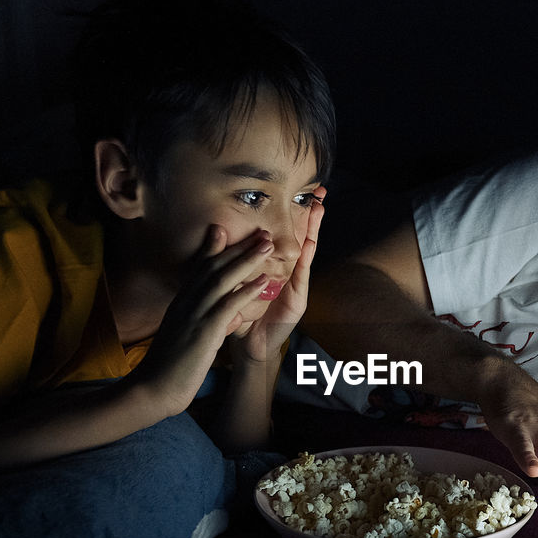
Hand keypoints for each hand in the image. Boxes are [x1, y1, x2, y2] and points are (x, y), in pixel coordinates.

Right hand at [128, 225, 276, 415]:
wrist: (154, 388)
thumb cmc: (169, 367)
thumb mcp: (184, 338)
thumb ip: (201, 323)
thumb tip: (223, 319)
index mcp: (181, 303)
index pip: (198, 269)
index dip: (212, 249)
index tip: (224, 230)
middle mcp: (186, 302)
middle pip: (213, 267)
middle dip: (237, 247)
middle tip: (259, 231)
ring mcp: (194, 314)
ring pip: (222, 279)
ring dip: (246, 260)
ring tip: (267, 245)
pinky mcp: (204, 331)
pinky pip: (228, 305)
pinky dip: (245, 290)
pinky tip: (262, 280)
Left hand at [230, 186, 326, 364]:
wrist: (249, 346)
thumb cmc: (243, 316)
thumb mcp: (237, 283)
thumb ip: (233, 261)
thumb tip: (217, 229)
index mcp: (277, 267)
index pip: (287, 236)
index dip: (294, 215)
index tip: (299, 191)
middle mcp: (290, 274)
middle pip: (301, 238)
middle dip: (309, 216)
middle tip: (318, 192)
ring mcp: (296, 286)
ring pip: (306, 253)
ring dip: (313, 231)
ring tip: (319, 209)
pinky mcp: (297, 301)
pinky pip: (301, 277)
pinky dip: (305, 260)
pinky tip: (309, 244)